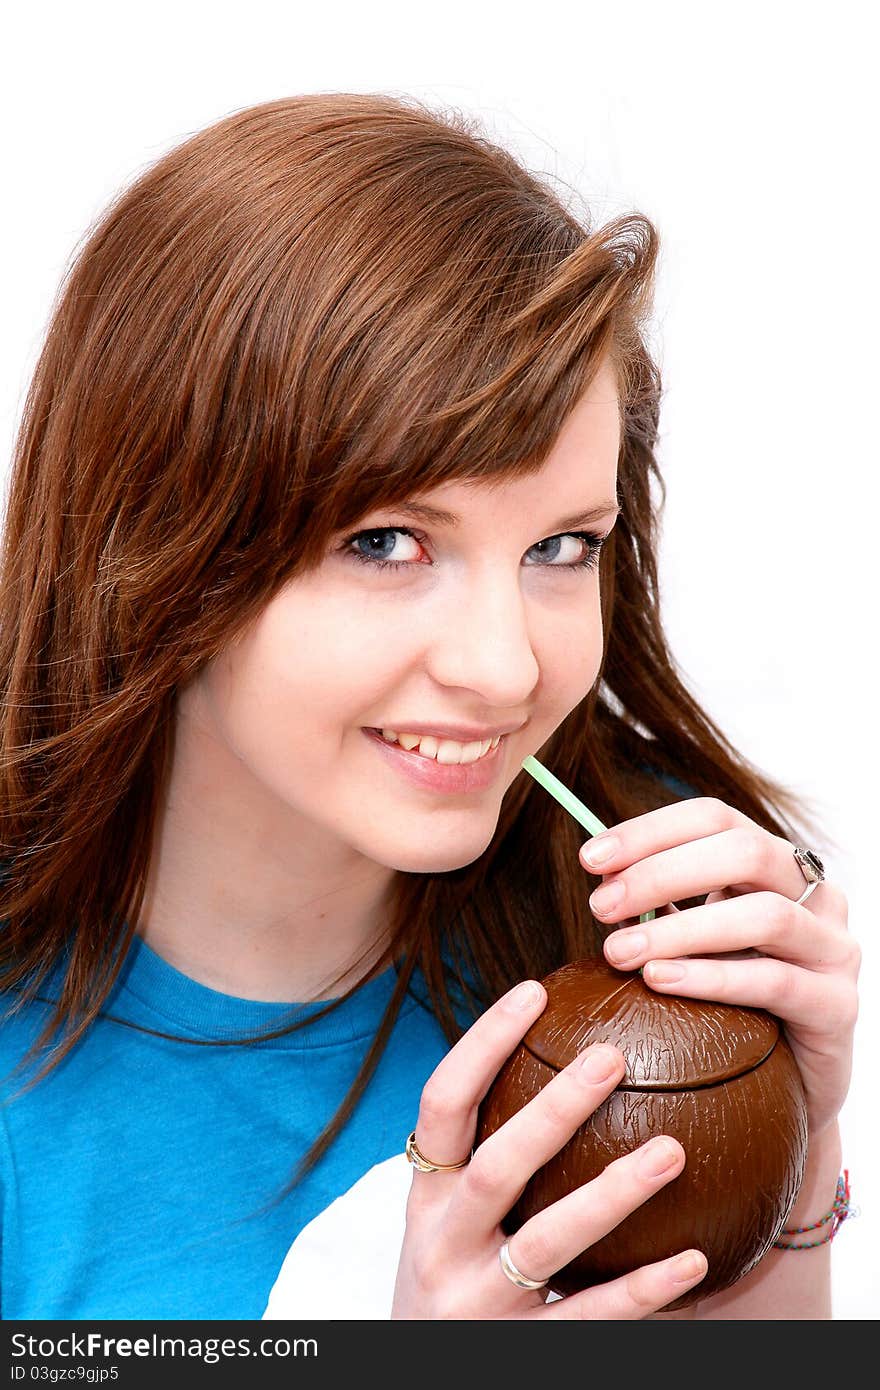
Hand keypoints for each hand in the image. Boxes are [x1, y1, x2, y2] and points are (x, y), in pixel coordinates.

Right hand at [391, 980, 707, 1319]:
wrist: (412, 1378)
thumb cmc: (451, 1276)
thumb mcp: (447, 1218)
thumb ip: (489, 1156)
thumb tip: (577, 1062)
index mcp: (425, 1196)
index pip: (442, 1104)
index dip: (482, 1044)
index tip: (533, 990)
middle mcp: (441, 1244)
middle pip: (497, 1167)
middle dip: (553, 1110)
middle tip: (612, 1056)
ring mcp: (478, 1301)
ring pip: (547, 1241)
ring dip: (612, 1194)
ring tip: (674, 1151)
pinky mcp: (519, 1351)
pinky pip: (586, 1318)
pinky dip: (641, 1291)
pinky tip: (693, 1260)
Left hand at [581, 796, 859, 1136]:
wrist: (791, 1088)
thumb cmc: (732, 1002)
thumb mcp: (694, 940)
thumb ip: (660, 906)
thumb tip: (601, 878)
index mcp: (776, 865)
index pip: (715, 818)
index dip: (650, 831)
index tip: (591, 859)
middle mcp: (815, 895)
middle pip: (744, 851)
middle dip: (662, 873)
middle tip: (601, 907)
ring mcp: (833, 948)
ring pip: (764, 915)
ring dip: (681, 929)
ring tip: (620, 951)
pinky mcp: (838, 1006)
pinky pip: (774, 981)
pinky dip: (711, 977)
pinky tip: (660, 979)